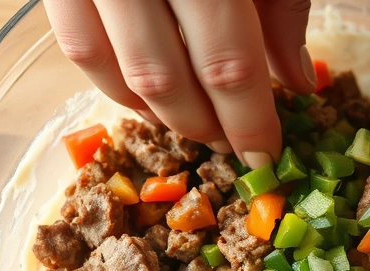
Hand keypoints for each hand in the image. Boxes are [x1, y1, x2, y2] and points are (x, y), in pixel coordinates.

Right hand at [44, 0, 316, 167]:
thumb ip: (284, 5)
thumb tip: (295, 82)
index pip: (227, 62)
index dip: (248, 121)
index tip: (268, 155)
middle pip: (165, 76)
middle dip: (205, 127)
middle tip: (236, 149)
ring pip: (112, 68)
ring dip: (156, 114)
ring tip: (197, 127)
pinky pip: (74, 43)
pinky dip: (112, 81)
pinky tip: (147, 94)